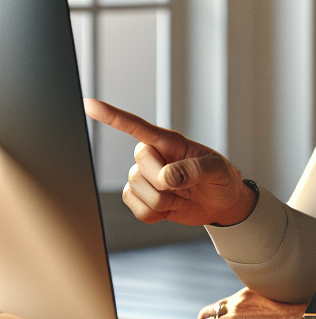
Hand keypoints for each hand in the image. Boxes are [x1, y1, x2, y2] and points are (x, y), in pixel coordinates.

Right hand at [84, 99, 256, 226]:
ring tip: (183, 196)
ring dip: (165, 201)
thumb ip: (194, 169)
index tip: (90, 105)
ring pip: (137, 191)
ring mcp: (145, 178)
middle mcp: (152, 157)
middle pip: (139, 167)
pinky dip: (157, 214)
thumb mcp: (217, 170)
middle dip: (165, 182)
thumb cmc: (221, 179)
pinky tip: (172, 207)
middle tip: (188, 184)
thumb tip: (166, 177)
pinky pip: (138, 210)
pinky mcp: (142, 199)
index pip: (137, 127)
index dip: (113, 117)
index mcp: (170, 142)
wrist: (222, 204)